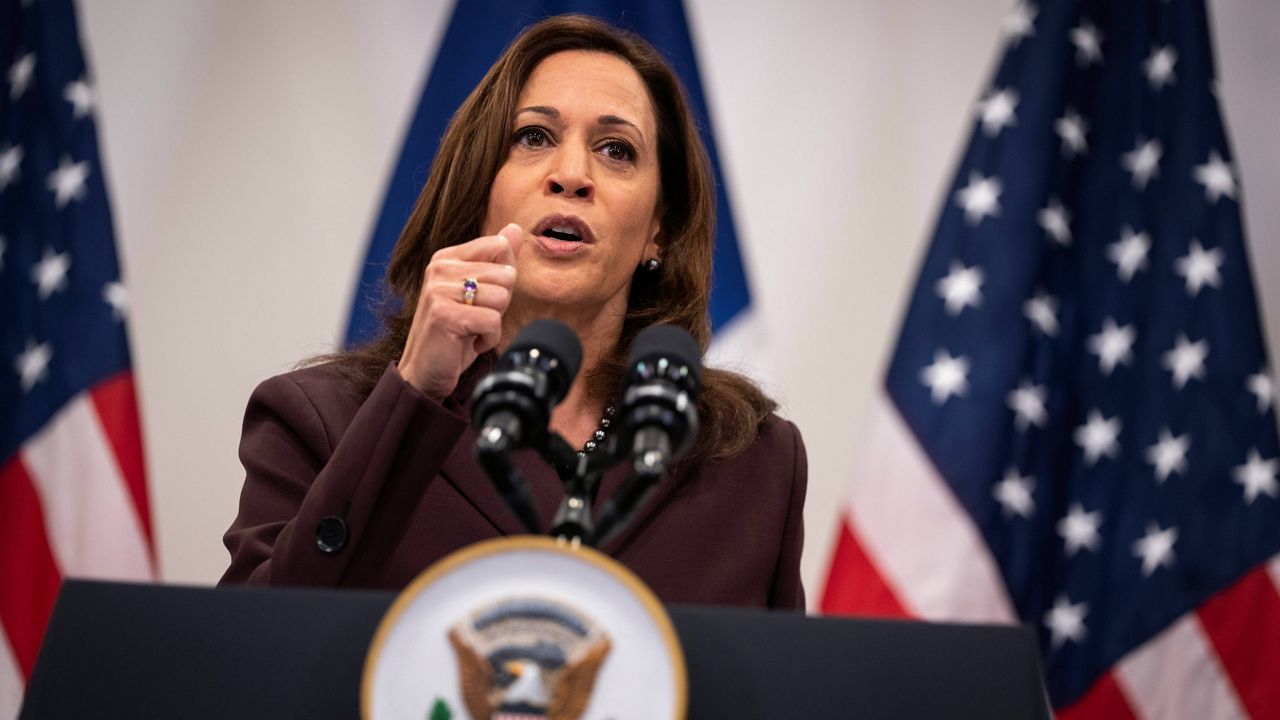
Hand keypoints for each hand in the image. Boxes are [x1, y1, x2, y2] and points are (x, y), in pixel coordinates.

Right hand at [397, 223, 524, 399]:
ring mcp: (438, 290)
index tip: (480, 299)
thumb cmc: (455, 333)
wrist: (425, 371)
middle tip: (474, 318)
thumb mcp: (479, 293)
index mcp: (447, 257)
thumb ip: (496, 260)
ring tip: (470, 330)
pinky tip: (469, 342)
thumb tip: (514, 228)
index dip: (502, 280)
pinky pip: (492, 321)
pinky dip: (488, 339)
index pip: (499, 247)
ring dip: (493, 323)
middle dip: (499, 304)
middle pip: (505, 274)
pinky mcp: (443, 314)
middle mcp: (439, 268)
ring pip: (501, 297)